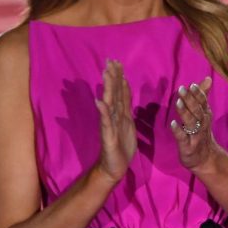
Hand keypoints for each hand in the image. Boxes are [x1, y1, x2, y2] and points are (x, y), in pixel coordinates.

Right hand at [94, 59, 136, 182]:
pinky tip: (100, 102)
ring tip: (106, 74)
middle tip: (110, 60)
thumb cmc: (121, 145)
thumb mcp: (127, 123)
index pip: (119, 92)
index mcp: (120, 113)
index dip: (119, 77)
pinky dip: (103, 112)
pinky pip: (106, 122)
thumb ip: (124, 106)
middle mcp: (113, 116)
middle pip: (113, 93)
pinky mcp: (108, 136)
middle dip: (112, 77)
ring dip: (108, 89)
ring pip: (109, 104)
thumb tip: (123, 90)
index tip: (116, 62)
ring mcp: (109, 125)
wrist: (114, 167)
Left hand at [169, 76, 225, 172]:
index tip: (191, 85)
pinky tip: (172, 123)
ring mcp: (195, 135)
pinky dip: (178, 130)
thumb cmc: (202, 133)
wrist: (206, 159)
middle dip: (190, 100)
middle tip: (181, 89)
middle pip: (197, 111)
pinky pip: (183, 137)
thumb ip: (203, 96)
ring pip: (191, 122)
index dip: (198, 94)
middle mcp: (202, 124)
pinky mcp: (188, 146)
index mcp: (205, 115)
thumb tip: (208, 78)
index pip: (203, 102)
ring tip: (178, 102)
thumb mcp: (204, 114)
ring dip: (184, 112)